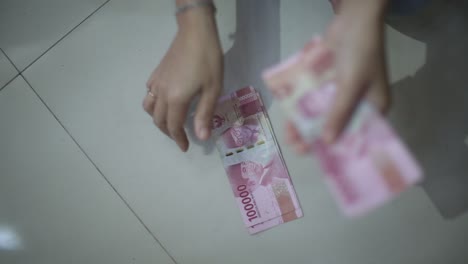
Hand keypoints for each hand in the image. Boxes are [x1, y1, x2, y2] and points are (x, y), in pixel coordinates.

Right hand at [143, 7, 222, 151]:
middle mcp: (161, 93)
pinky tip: (166, 101)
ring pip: (149, 108)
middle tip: (180, 138)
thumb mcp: (212, 89)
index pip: (173, 126)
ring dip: (158, 119)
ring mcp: (156, 82)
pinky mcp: (156, 73)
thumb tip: (201, 137)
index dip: (179, 139)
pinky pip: (149, 94)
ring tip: (171, 123)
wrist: (196, 33)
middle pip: (159, 120)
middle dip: (168, 132)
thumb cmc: (208, 61)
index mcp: (176, 99)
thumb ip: (205, 114)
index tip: (186, 148)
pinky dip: (154, 104)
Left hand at [286, 0, 389, 152]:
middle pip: (337, 127)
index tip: (323, 162)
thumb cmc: (360, 53)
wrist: (353, 19)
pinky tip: (289, 120)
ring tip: (290, 138)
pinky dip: (303, 109)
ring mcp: (341, 93)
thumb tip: (327, 142)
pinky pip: (314, 100)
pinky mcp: (327, 83)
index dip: (341, 150)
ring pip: (322, 115)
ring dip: (306, 125)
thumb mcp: (351, 85)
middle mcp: (357, 104)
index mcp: (374, 108)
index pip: (358, 136)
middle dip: (318, 139)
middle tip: (300, 149)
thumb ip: (339, 113)